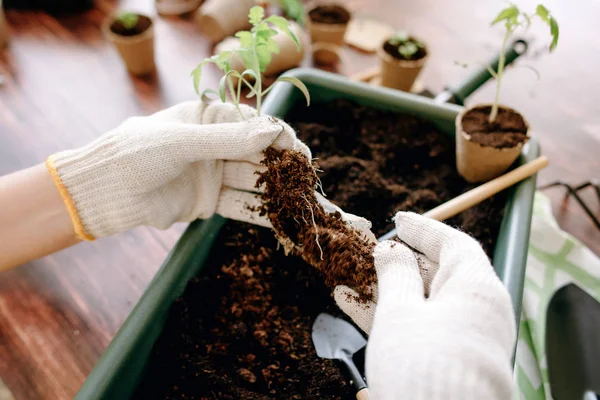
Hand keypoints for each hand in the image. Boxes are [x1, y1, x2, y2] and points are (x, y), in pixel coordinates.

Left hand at [46, 101, 309, 239]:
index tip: (298, 150)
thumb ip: (227, 140)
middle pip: (257, 154)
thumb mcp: (181, 143)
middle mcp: (215, 145)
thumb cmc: (135, 155)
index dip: (278, 136)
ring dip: (275, 192)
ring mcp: (213, 174)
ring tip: (301, 204)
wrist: (102, 194)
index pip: (253, 124)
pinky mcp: (209, 202)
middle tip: (307, 180)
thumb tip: (271, 133)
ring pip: (252, 182)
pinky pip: (241, 206)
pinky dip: (260, 213)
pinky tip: (282, 221)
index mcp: (208, 118)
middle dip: (282, 167)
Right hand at [335, 212, 515, 398]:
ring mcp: (467, 339)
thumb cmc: (424, 364)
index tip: (399, 221)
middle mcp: (479, 313)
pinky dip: (395, 318)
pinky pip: (423, 328)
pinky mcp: (452, 362)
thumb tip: (390, 251)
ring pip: (426, 304)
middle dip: (402, 264)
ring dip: (390, 293)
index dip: (425, 230)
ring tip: (353, 284)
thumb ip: (395, 275)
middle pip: (441, 275)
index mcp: (477, 289)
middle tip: (373, 255)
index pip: (455, 245)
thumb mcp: (401, 311)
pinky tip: (359, 312)